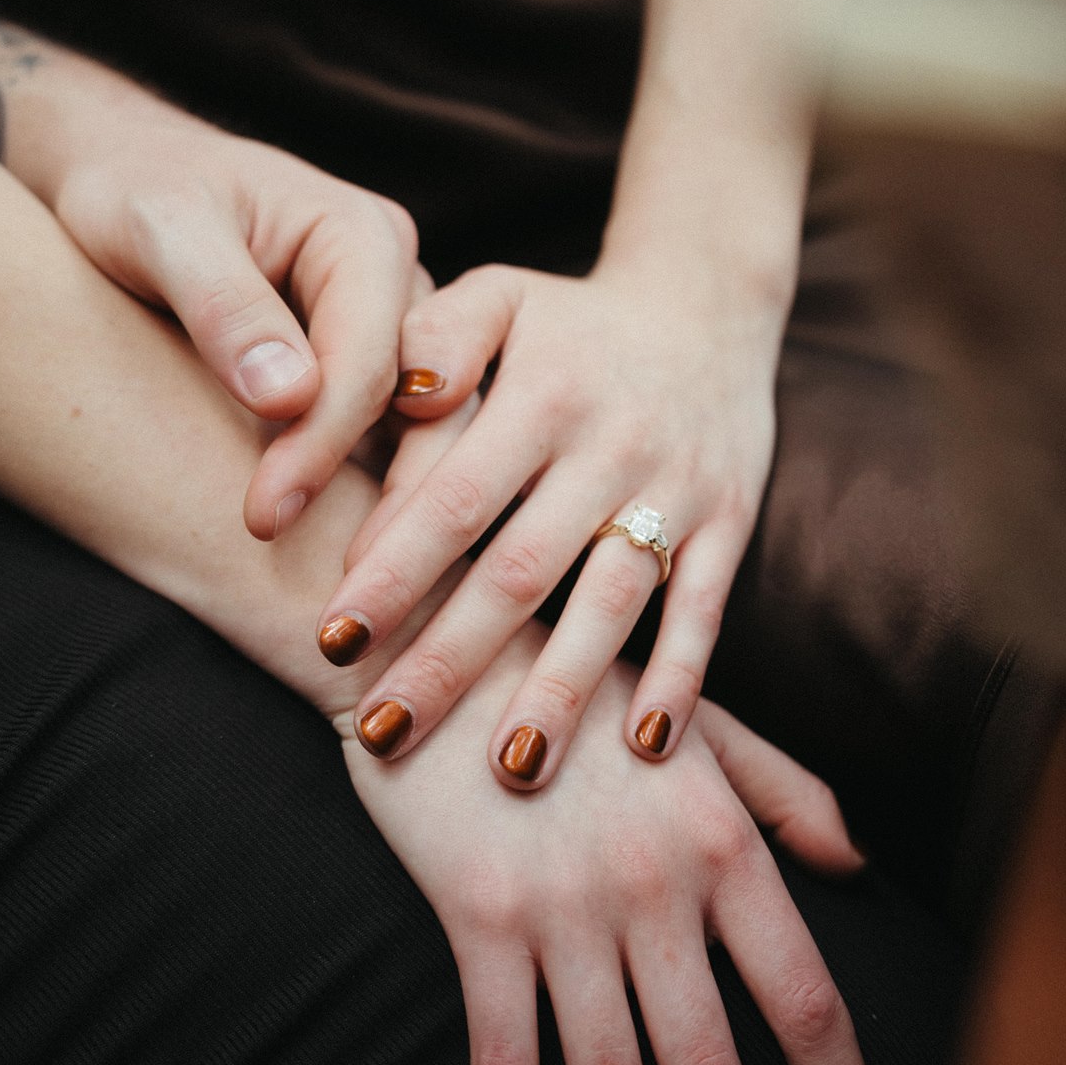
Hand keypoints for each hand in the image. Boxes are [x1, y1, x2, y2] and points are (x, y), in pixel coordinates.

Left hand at [40, 88, 421, 537]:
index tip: (263, 516)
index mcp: (365, 235)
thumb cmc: (134, 190)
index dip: (321, 445)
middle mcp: (400, 284)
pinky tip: (324, 553)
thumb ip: (223, 305)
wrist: (124, 177)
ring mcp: (393, 332)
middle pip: (412, 407)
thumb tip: (288, 398)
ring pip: (414, 434)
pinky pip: (387, 443)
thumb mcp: (160, 226)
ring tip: (323, 578)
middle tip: (292, 560)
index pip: (368, 361)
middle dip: (360, 492)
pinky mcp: (369, 373)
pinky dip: (359, 496)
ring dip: (373, 506)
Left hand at [317, 257, 782, 782]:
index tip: (334, 638)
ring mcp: (676, 490)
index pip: (455, 495)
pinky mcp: (731, 521)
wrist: (707, 305)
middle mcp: (612, 445)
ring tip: (510, 768)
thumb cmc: (567, 321)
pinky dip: (681, 678)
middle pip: (521, 569)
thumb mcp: (499, 296)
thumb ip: (437, 338)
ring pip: (612, 603)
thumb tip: (399, 400)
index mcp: (542, 393)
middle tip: (384, 731)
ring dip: (562, 690)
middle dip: (450, 657)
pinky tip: (643, 746)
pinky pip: (705, 609)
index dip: (393, 570)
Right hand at [337, 631, 883, 1064]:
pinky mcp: (476, 919)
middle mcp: (656, 887)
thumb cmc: (581, 685)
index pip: (806, 1001)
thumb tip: (857, 865)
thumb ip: (786, 794)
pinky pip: (504, 1061)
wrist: (445, 636)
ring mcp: (563, 907)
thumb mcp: (702, 722)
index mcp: (726, 843)